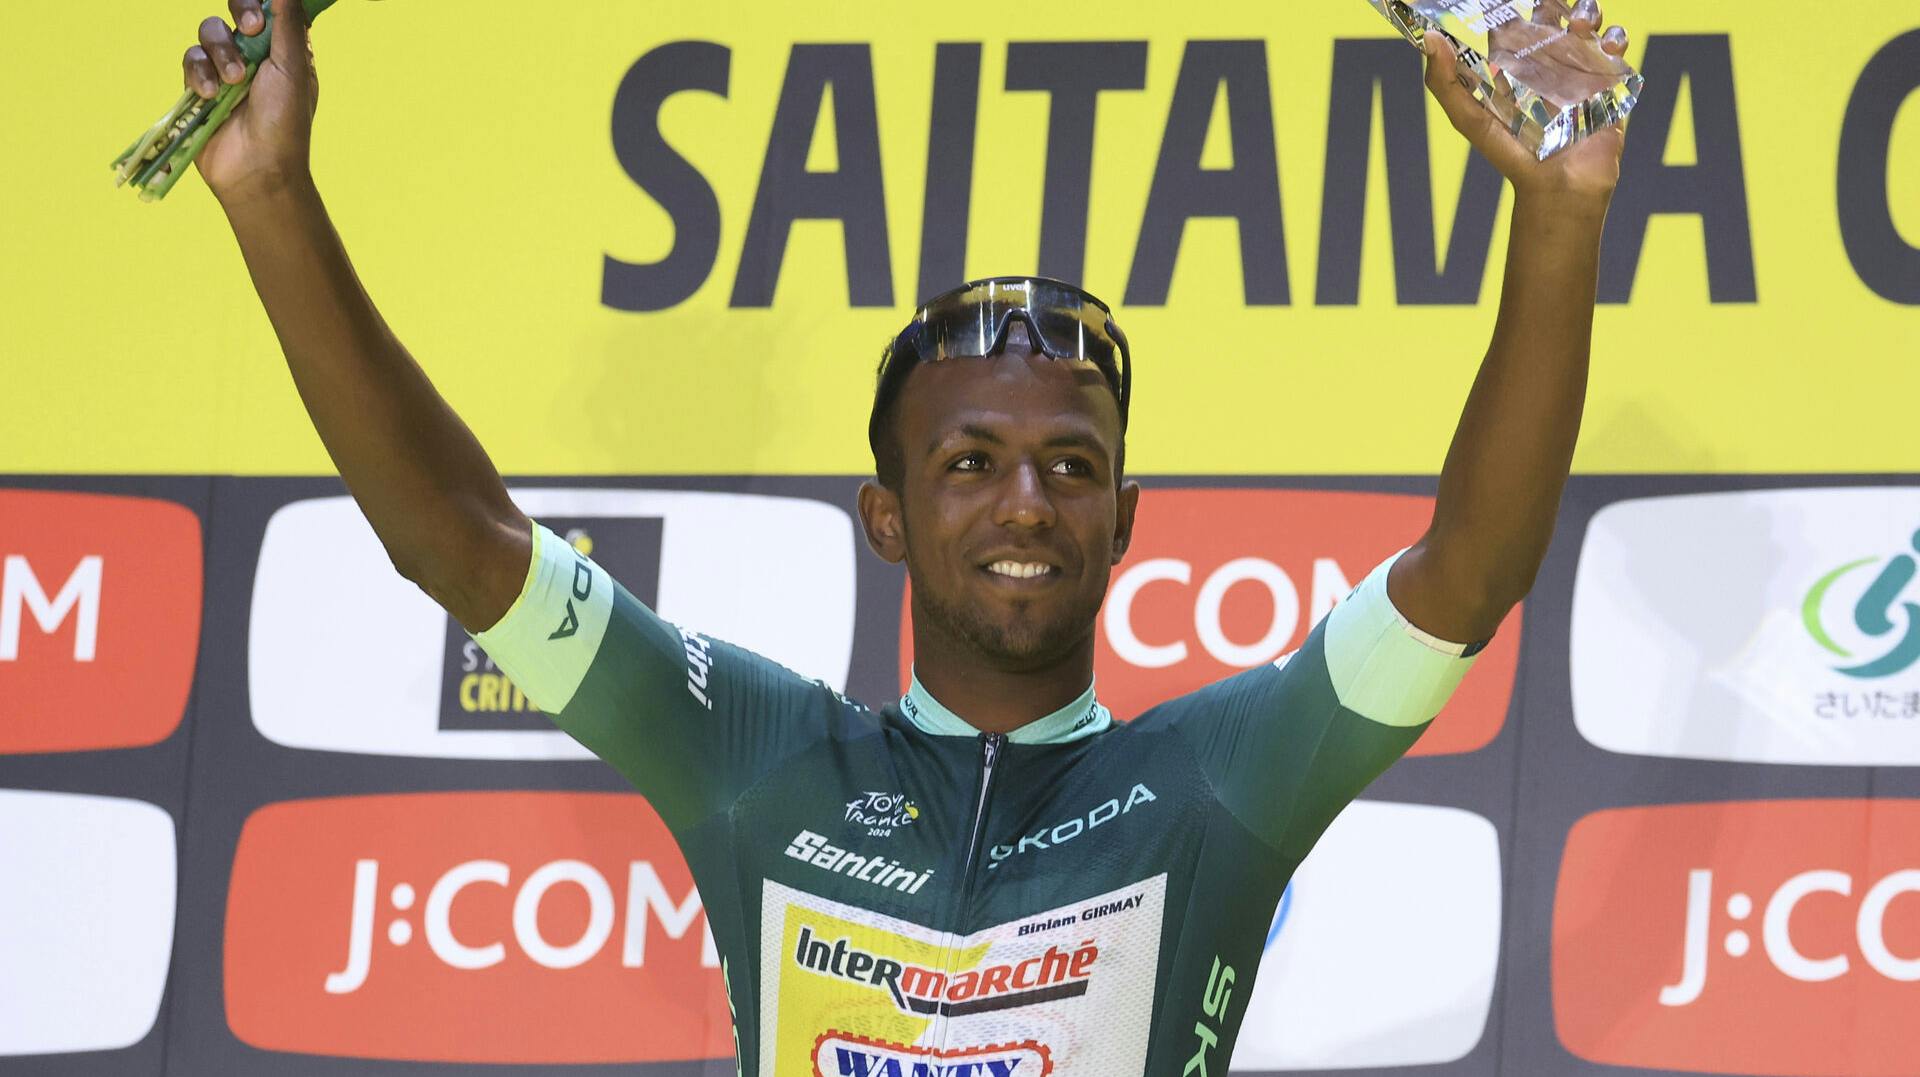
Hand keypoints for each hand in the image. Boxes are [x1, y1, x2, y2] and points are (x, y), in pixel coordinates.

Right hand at [182, 0, 318, 202]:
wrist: (257, 169)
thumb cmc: (284, 123)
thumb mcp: (293, 69)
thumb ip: (288, 26)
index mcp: (285, 50)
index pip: (271, 8)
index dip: (262, 3)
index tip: (263, 16)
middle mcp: (256, 55)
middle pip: (238, 9)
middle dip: (241, 11)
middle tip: (250, 30)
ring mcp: (226, 69)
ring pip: (210, 31)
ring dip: (220, 52)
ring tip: (234, 81)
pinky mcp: (200, 85)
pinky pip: (191, 59)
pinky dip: (199, 73)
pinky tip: (210, 94)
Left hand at [1421, 0, 1630, 204]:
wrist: (1559, 184)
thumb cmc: (1510, 155)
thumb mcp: (1470, 118)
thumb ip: (1446, 83)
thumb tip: (1430, 40)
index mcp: (1514, 66)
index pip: (1512, 22)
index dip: (1512, 5)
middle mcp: (1546, 63)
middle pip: (1554, 16)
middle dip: (1556, 2)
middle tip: (1551, 2)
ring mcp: (1578, 70)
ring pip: (1588, 25)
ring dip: (1588, 13)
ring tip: (1581, 25)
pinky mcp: (1608, 82)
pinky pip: (1617, 48)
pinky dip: (1617, 37)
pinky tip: (1608, 46)